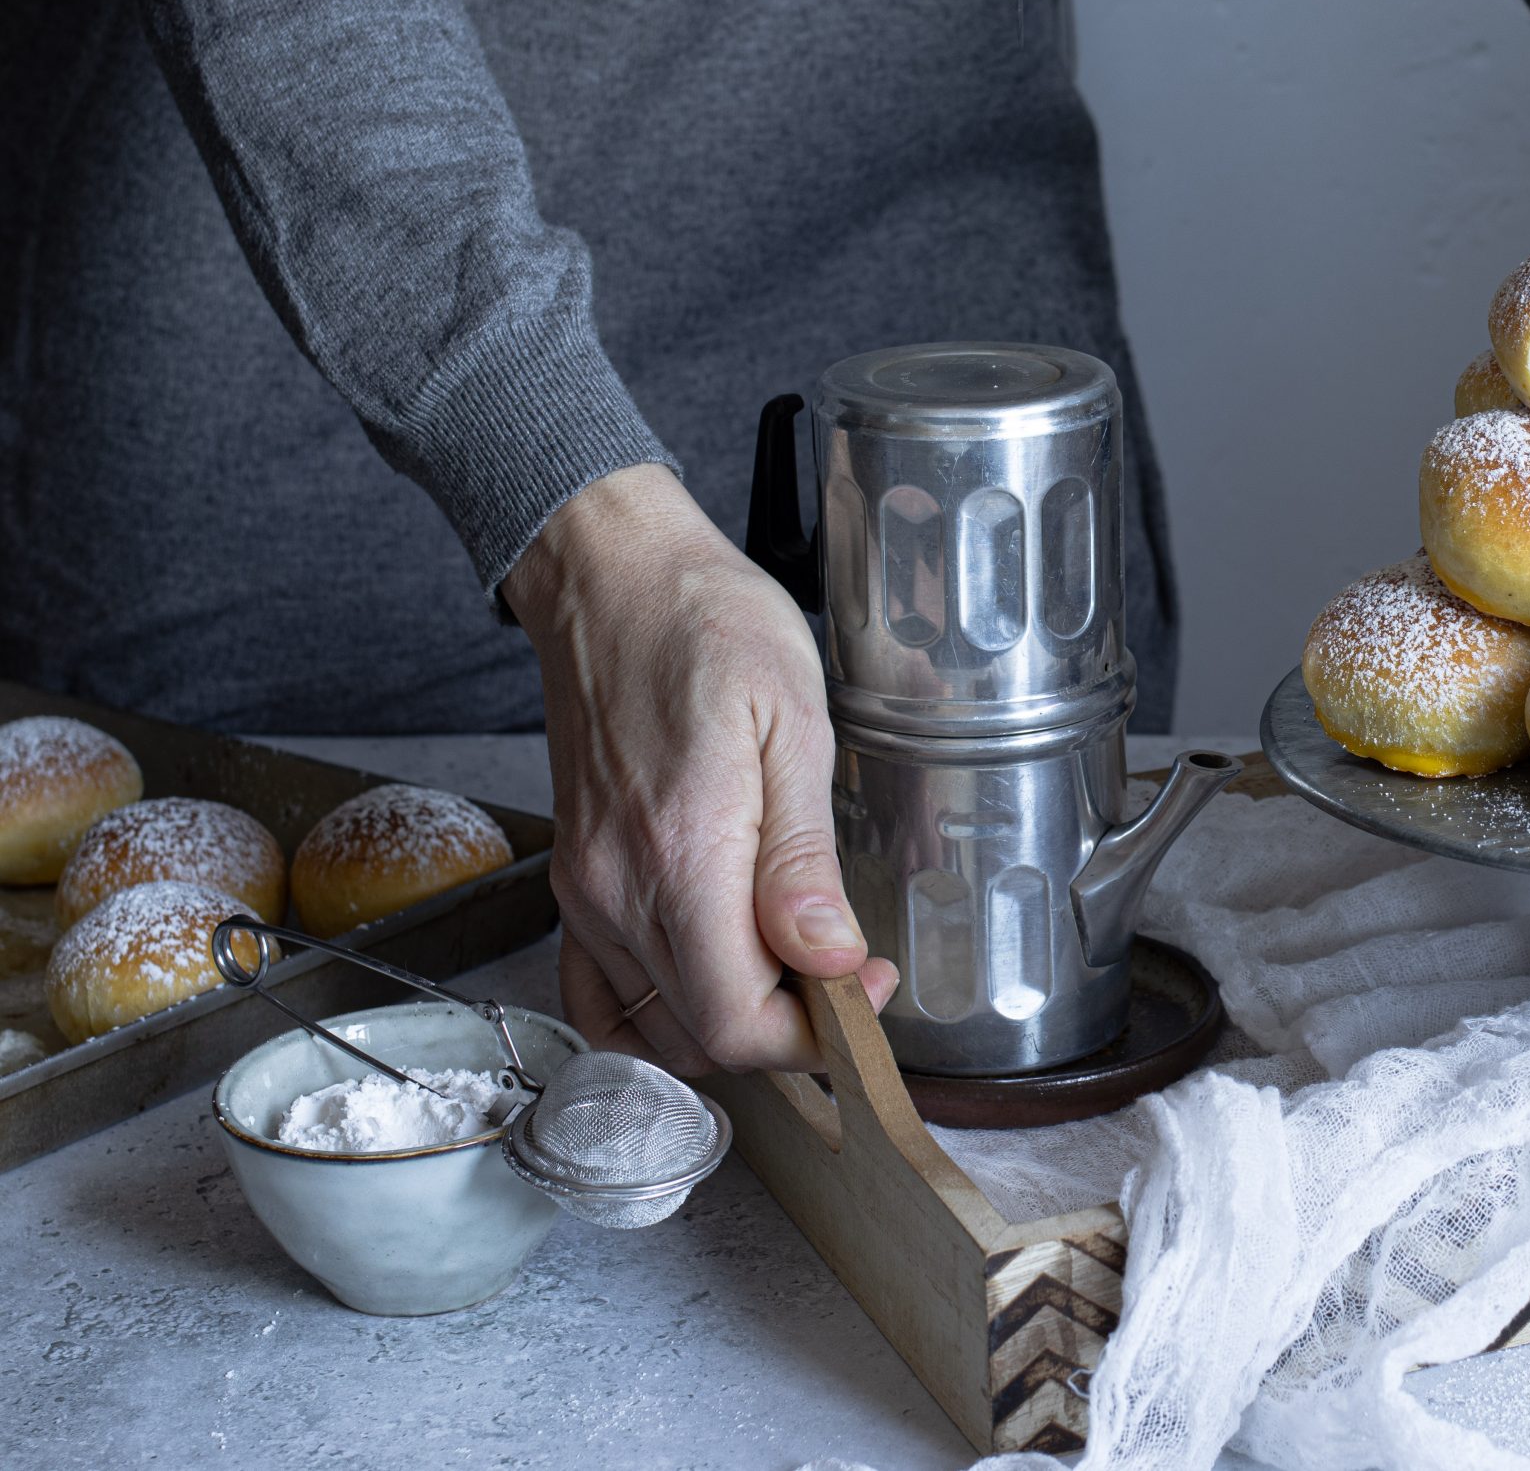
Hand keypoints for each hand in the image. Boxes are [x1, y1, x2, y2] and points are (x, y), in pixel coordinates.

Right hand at [502, 464, 896, 1073]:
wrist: (612, 579)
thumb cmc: (709, 627)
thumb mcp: (792, 724)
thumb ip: (804, 860)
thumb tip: (830, 959)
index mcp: (682, 855)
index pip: (736, 1021)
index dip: (815, 1034)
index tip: (868, 985)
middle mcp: (618, 889)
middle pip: (700, 1036)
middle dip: (788, 1032)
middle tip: (845, 976)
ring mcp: (586, 891)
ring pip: (653, 1026)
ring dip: (732, 1024)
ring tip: (792, 973)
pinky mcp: (574, 881)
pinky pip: (598, 995)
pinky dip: (655, 1018)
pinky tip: (710, 987)